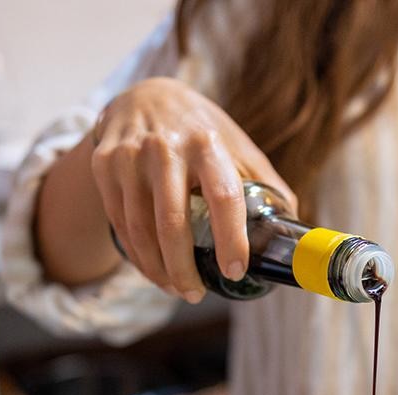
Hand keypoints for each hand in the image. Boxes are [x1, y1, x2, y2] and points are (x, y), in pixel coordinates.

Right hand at [90, 77, 296, 302]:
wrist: (143, 95)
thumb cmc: (201, 131)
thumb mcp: (238, 146)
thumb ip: (265, 183)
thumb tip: (293, 230)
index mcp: (207, 144)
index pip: (223, 198)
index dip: (231, 239)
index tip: (235, 271)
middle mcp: (165, 148)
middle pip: (172, 223)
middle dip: (183, 269)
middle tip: (196, 296)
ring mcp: (129, 157)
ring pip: (140, 229)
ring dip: (158, 269)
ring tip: (176, 289)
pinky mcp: (104, 166)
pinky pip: (119, 223)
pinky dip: (137, 255)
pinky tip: (153, 270)